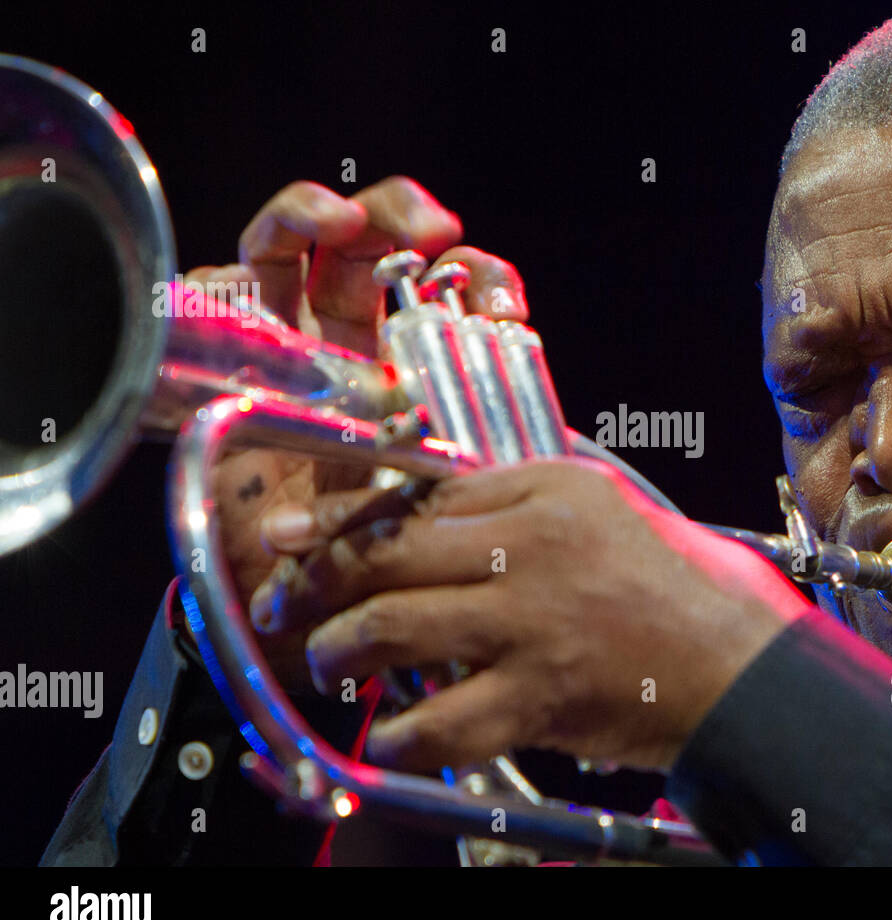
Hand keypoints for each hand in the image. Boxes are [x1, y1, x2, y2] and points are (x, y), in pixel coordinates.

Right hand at [184, 176, 527, 686]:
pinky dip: (238, 266)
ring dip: (314, 213)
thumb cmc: (375, 553)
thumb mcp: (440, 498)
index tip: (501, 300)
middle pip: (368, 249)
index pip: (447, 295)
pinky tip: (262, 271)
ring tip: (342, 219)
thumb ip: (485, 459)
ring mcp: (283, 345)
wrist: (297, 612)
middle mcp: (348, 347)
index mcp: (412, 368)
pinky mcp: (222, 360)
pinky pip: (217, 289)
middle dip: (400, 217)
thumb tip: (553, 432)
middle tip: (433, 230)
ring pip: (293, 247)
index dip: (478, 280)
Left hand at [251, 459, 810, 769]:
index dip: (337, 515)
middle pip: (384, 552)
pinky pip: (436, 724)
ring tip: (328, 663)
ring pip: (389, 629)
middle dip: (312, 580)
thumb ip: (513, 504)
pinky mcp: (539, 696)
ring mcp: (530, 623)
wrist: (738, 664)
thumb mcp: (597, 510)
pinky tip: (389, 736)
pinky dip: (398, 735)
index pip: (414, 493)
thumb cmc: (671, 585)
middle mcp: (529, 546)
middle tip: (282, 601)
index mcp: (543, 491)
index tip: (288, 532)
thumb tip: (419, 516)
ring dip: (337, 650)